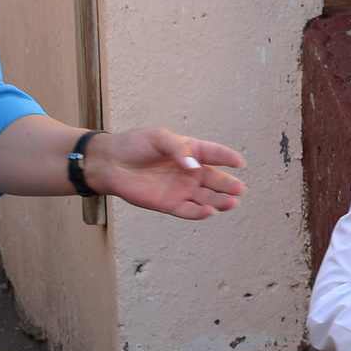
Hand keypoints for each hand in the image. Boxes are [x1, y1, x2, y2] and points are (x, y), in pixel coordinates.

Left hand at [85, 127, 247, 218]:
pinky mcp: (169, 204)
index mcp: (189, 151)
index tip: (239, 162)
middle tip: (240, 189)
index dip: (227, 157)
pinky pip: (189, 211)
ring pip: (206, 198)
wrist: (110, 163)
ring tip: (232, 202)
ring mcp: (180, 189)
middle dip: (228, 185)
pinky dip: (200, 213)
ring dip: (220, 201)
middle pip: (214, 179)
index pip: (213, 154)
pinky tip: (210, 211)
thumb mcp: (158, 137)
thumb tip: (194, 167)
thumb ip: (178, 148)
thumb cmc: (133, 145)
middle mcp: (189, 171)